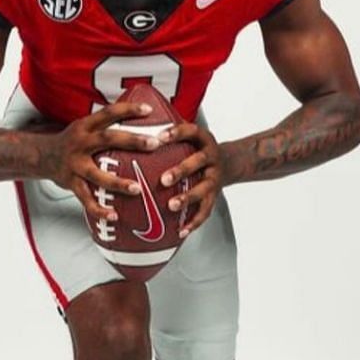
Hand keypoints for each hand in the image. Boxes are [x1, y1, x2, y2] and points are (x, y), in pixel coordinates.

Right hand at [40, 97, 163, 227]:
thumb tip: (139, 120)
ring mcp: (75, 165)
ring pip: (97, 175)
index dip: (128, 110)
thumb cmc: (71, 142)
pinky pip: (86, 199)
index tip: (148, 110)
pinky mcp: (71, 183)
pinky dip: (99, 209)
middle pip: (106, 140)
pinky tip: (113, 215)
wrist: (41, 156)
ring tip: (137, 189)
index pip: (108, 113)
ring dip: (118, 182)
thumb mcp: (85, 128)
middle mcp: (80, 144)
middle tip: (153, 143)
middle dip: (131, 141)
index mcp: (85, 127)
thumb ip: (106, 126)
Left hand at [157, 121, 222, 237]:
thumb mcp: (188, 137)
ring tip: (171, 205)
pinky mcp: (216, 195)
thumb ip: (166, 135)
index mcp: (203, 139)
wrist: (230, 163)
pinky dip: (194, 222)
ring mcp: (215, 177)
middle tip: (163, 179)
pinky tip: (181, 231)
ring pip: (203, 188)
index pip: (191, 131)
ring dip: (188, 198)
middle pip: (199, 161)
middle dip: (181, 170)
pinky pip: (206, 210)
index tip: (158, 138)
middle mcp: (211, 157)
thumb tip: (130, 128)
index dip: (176, 134)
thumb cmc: (196, 149)